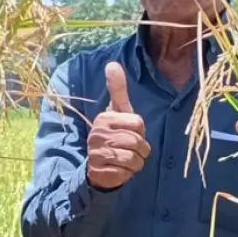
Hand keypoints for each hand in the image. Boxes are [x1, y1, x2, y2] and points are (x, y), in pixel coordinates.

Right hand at [86, 62, 151, 189]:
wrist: (98, 164)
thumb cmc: (113, 134)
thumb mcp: (117, 112)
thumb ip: (117, 89)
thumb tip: (112, 63)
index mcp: (104, 118)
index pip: (138, 123)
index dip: (140, 131)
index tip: (130, 132)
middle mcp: (97, 134)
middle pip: (137, 142)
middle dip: (140, 149)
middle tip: (129, 148)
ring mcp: (96, 153)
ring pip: (133, 158)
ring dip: (135, 162)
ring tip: (125, 159)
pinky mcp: (99, 171)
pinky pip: (126, 173)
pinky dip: (127, 173)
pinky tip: (119, 168)